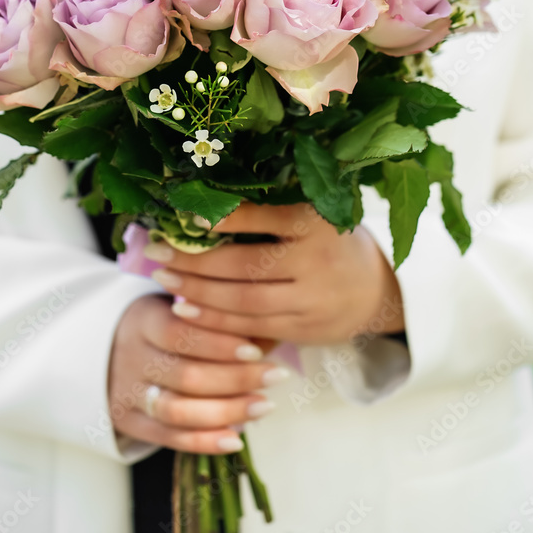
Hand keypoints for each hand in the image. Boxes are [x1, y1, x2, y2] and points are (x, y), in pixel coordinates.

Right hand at [108, 294, 291, 453]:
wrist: (100, 351)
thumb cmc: (157, 324)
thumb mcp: (174, 307)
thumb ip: (212, 317)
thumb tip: (268, 331)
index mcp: (142, 321)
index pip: (181, 334)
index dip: (219, 344)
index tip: (257, 350)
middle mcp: (132, 358)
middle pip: (185, 375)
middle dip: (235, 378)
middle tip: (275, 376)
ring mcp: (128, 394)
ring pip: (178, 410)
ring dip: (227, 411)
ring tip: (264, 406)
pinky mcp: (129, 423)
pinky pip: (168, 438)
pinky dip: (204, 442)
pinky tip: (236, 439)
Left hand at [144, 203, 404, 345]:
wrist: (375, 289)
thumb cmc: (329, 239)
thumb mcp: (312, 213)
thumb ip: (271, 210)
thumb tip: (206, 203)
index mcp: (317, 222)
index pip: (267, 218)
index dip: (228, 218)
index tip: (189, 215)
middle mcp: (317, 261)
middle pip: (246, 266)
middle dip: (195, 263)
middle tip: (156, 254)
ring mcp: (312, 300)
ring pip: (245, 302)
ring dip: (199, 294)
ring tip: (165, 281)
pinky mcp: (306, 329)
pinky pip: (253, 328)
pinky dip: (216, 321)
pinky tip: (188, 310)